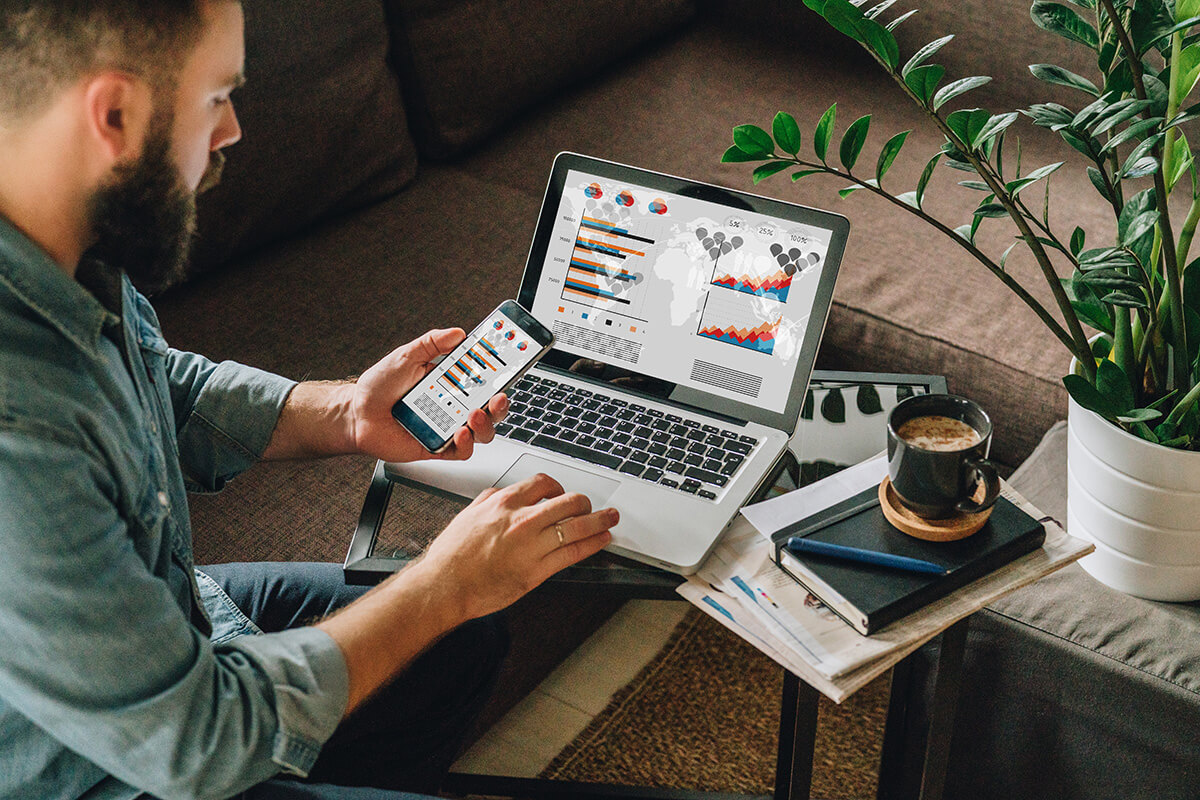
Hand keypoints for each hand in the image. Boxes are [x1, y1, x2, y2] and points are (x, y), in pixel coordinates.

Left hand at [349, 328, 509, 462]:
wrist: (356, 413)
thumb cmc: (379, 386)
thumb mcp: (407, 355)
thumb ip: (432, 343)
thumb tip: (457, 333)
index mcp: (451, 383)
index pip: (484, 380)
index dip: (501, 375)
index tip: (511, 366)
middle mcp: (454, 407)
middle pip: (491, 410)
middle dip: (500, 404)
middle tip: (498, 395)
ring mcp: (447, 428)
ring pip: (481, 432)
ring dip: (485, 424)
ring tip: (475, 414)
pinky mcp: (437, 448)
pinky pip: (461, 451)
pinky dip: (465, 443)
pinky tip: (459, 432)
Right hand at [418, 474, 616, 621]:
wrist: (443, 586)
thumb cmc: (451, 556)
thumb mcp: (467, 515)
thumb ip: (487, 501)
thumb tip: (500, 493)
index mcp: (503, 503)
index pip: (543, 484)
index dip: (559, 488)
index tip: (563, 495)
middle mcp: (521, 520)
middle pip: (568, 501)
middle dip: (584, 503)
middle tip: (590, 507)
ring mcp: (531, 545)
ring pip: (577, 525)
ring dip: (599, 520)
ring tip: (610, 519)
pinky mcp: (536, 571)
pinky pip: (573, 553)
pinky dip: (593, 544)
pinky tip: (601, 540)